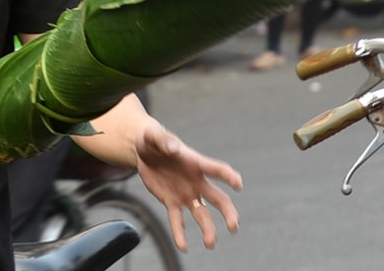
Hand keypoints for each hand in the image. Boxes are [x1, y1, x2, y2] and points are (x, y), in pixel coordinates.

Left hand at [133, 122, 241, 251]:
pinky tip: (183, 247)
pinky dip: (180, 234)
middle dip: (227, 212)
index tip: (238, 184)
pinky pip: (177, 220)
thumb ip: (163, 140)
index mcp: (195, 163)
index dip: (228, 175)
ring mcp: (186, 193)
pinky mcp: (171, 202)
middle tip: (233, 226)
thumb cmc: (154, 140)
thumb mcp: (154, 137)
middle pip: (217, 198)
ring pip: (202, 214)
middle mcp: (196, 181)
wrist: (144, 150)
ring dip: (208, 229)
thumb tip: (172, 147)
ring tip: (210, 244)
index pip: (216, 169)